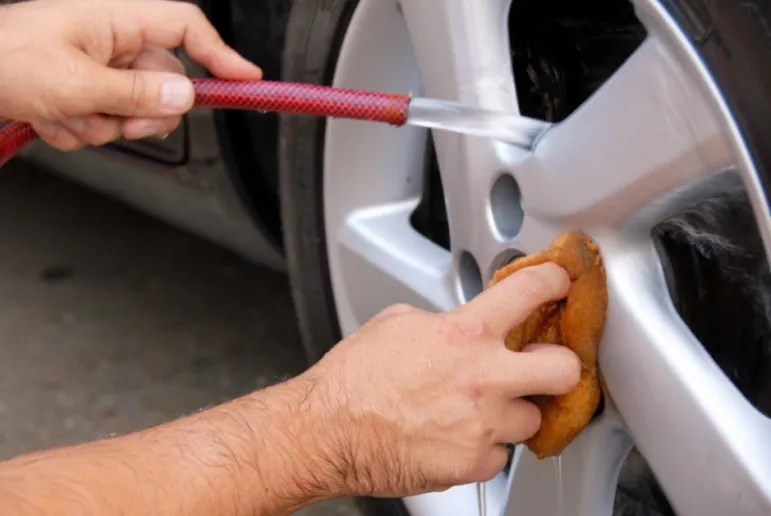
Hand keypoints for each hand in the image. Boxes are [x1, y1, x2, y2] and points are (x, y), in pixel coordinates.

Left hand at [0, 0, 261, 149]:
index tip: (246, 81)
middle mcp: (111, 39)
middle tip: (112, 118)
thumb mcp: (78, 84)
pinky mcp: (85, 88)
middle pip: (164, 82)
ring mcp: (98, 65)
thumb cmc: (5, 61)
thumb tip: (185, 95)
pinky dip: (83, 129)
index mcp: (114, 18)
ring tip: (66, 115)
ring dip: (104, 125)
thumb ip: (138, 93)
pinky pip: (106, 120)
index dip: (221, 54)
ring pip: (135, 109)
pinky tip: (54, 117)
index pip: (186, 28)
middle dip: (140, 112)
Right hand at [304, 263, 581, 496]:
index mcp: (465, 333)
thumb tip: (459, 325)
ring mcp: (484, 424)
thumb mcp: (398, 323)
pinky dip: (485, 446)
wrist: (327, 431)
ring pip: (532, 418)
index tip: (559, 285)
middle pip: (565, 368)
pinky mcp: (474, 463)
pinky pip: (501, 454)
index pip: (530, 293)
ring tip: (479, 409)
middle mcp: (484, 378)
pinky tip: (458, 435)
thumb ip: (444, 321)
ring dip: (512, 412)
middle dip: (560, 364)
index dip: (553, 283)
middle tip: (544, 365)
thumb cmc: (353, 379)